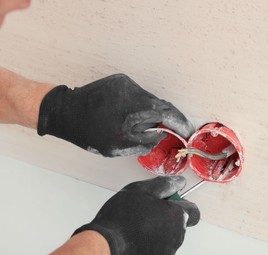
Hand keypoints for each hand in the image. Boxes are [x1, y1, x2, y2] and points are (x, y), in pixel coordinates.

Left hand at [37, 74, 193, 156]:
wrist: (65, 112)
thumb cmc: (90, 132)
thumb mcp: (119, 146)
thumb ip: (145, 142)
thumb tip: (162, 135)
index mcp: (135, 106)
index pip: (167, 113)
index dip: (181, 123)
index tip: (188, 132)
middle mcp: (133, 90)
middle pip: (159, 104)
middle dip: (167, 119)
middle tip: (173, 132)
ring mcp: (126, 83)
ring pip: (148, 99)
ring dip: (151, 113)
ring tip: (145, 127)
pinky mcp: (119, 81)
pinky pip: (137, 95)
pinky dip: (140, 106)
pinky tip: (132, 116)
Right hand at [73, 176, 199, 254]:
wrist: (106, 245)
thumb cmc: (122, 218)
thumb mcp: (143, 190)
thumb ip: (165, 184)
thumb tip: (180, 182)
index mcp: (177, 216)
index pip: (193, 209)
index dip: (180, 201)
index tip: (166, 198)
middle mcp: (177, 235)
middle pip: (179, 221)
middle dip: (167, 213)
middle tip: (146, 208)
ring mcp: (167, 250)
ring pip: (168, 233)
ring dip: (158, 226)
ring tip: (137, 222)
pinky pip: (158, 245)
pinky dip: (150, 240)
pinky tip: (135, 234)